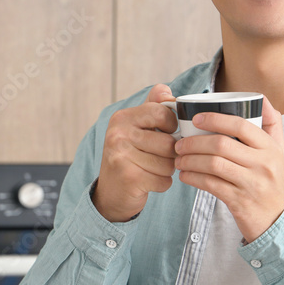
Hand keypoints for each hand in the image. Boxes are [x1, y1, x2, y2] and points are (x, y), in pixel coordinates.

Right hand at [92, 84, 178, 221]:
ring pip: (169, 164)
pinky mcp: (129, 178)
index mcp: (122, 118)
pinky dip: (162, 184)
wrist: (110, 192)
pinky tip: (148, 181)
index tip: (166, 133)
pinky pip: (164, 180)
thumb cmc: (129, 156)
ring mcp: (121, 157)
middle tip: (158, 157)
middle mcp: (118, 134)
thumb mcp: (137, 128)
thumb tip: (166, 91)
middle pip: (169, 143)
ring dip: (167, 170)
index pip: (163, 113)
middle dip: (171, 154)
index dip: (172, 126)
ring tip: (152, 169)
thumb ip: (153, 107)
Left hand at [173, 95, 283, 242]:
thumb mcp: (279, 150)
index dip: (215, 118)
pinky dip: (193, 178)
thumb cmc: (272, 179)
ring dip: (190, 160)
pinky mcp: (239, 201)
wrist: (277, 218)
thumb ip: (272, 123)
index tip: (196, 119)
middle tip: (179, 144)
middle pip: (221, 144)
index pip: (240, 125)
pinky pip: (210, 185)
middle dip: (194, 142)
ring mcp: (251, 183)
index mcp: (270, 147)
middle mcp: (263, 163)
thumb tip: (261, 98)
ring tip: (179, 159)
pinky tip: (185, 175)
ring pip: (213, 164)